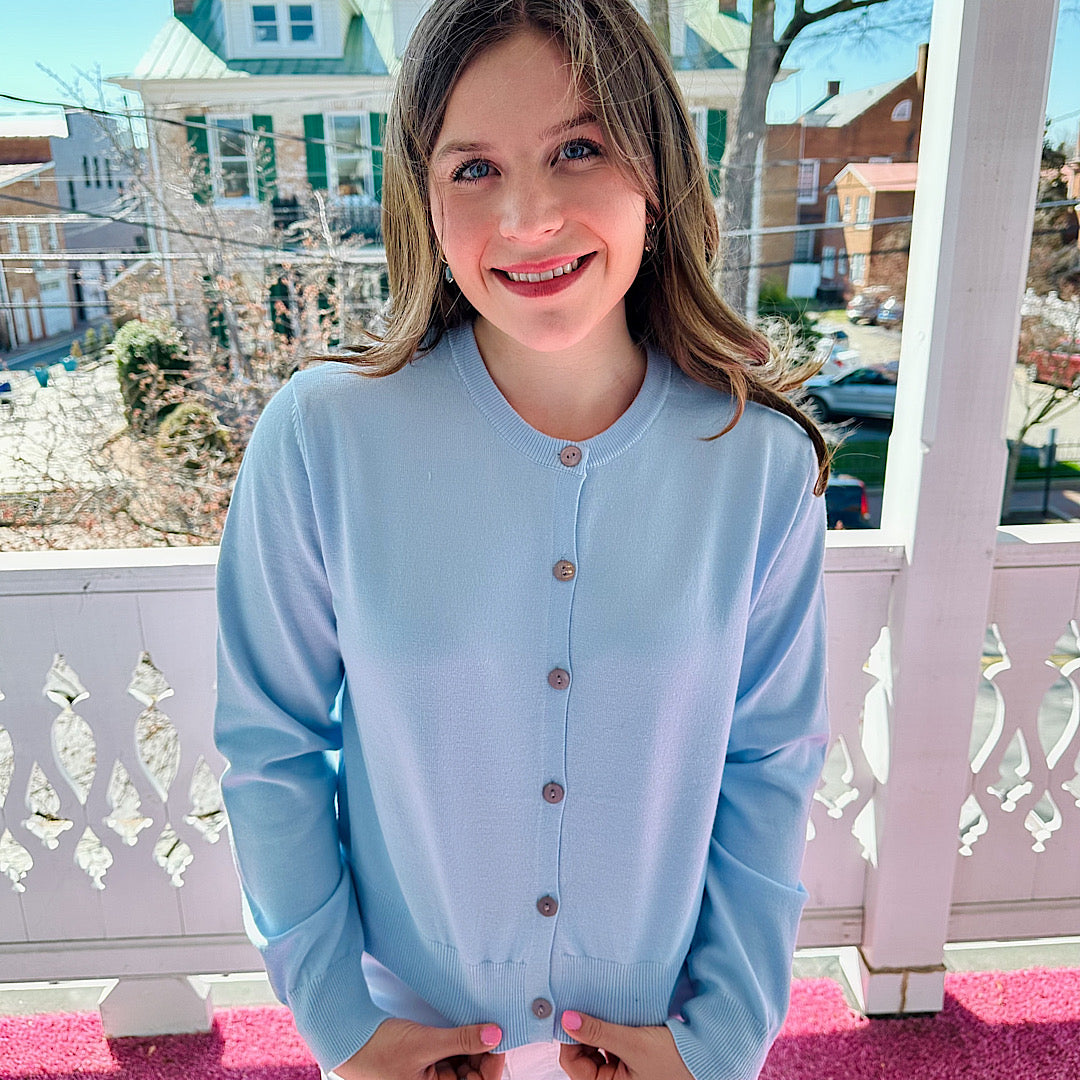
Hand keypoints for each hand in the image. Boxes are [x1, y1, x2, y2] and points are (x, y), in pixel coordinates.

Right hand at [331, 1017, 504, 1079]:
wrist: (349, 1038)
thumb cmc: (380, 1049)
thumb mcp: (425, 1043)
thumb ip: (461, 1040)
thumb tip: (495, 1034)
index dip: (491, 1065)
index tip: (498, 1039)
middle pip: (472, 1077)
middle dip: (482, 1054)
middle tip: (488, 1026)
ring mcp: (431, 1078)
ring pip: (463, 1066)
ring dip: (471, 1047)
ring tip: (473, 1023)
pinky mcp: (426, 1064)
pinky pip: (451, 1057)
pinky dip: (458, 1043)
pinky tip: (461, 1027)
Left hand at [558, 1011, 693, 1079]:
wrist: (706, 1058)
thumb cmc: (674, 1059)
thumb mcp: (634, 1043)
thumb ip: (599, 1031)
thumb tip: (567, 1019)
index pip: (573, 1064)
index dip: (569, 1039)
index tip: (571, 1013)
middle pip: (582, 1058)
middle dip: (585, 1035)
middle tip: (589, 1010)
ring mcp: (620, 1075)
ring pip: (595, 1051)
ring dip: (598, 1033)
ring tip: (606, 1015)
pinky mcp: (629, 1065)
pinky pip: (609, 1049)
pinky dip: (610, 1034)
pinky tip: (617, 1022)